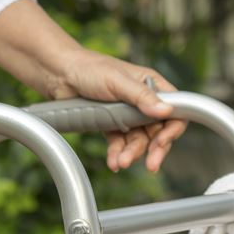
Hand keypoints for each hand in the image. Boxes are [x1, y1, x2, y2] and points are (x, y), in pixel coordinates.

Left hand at [0, 0, 185, 172]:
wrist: (59, 75)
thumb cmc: (89, 69)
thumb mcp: (117, 81)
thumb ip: (140, 96)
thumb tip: (165, 111)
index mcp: (151, 84)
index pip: (174, 110)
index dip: (172, 128)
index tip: (163, 142)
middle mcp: (142, 100)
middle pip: (157, 130)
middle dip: (154, 148)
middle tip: (151, 164)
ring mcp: (126, 113)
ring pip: (138, 140)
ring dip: (132, 153)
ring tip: (120, 162)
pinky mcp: (110, 124)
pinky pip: (119, 143)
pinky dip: (117, 153)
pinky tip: (113, 163)